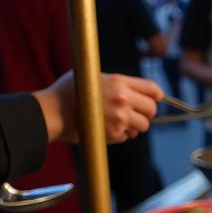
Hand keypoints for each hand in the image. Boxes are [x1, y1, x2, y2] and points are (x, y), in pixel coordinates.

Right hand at [32, 71, 161, 143]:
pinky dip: (120, 134)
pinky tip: (105, 126)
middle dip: (146, 112)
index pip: (152, 89)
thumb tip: (135, 90)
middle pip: (152, 110)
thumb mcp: (93, 76)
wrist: (53, 111)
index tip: (155, 98)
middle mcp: (123, 100)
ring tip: (117, 119)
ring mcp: (120, 119)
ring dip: (134, 125)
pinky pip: (128, 136)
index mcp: (119, 82)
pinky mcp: (115, 134)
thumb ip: (117, 83)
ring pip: (143, 126)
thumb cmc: (69, 91)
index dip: (156, 95)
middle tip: (135, 112)